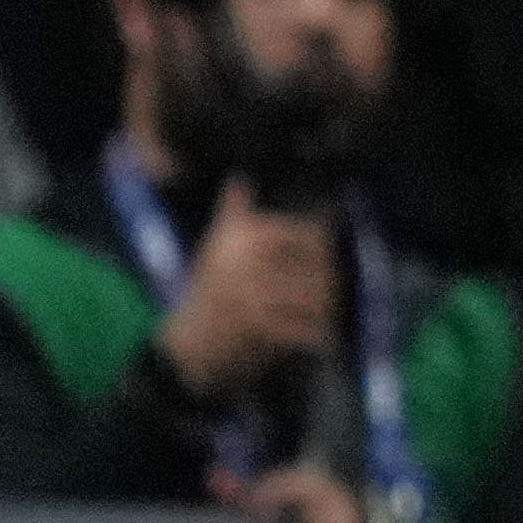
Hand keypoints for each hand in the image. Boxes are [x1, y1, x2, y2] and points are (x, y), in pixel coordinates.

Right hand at [155, 188, 337, 400]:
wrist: (189, 346)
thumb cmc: (207, 293)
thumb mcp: (215, 247)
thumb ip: (232, 212)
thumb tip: (238, 177)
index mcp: (248, 237)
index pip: (311, 234)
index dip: (326, 246)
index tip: (327, 256)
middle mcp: (253, 262)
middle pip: (321, 267)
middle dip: (331, 282)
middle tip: (334, 288)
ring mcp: (258, 296)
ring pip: (319, 298)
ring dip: (329, 309)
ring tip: (329, 311)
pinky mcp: (263, 329)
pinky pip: (308, 329)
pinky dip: (319, 337)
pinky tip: (322, 338)